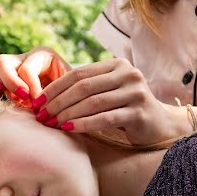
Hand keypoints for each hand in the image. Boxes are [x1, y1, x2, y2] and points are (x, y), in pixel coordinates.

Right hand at [0, 46, 70, 108]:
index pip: (28, 69)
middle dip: (10, 82)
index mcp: (42, 55)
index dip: (32, 89)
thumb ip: (63, 92)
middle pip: (3, 61)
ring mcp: (8, 66)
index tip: (39, 106)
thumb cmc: (70, 93)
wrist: (67, 98)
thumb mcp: (71, 88)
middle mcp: (22, 57)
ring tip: (1, 93)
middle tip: (23, 99)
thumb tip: (48, 105)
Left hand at [31, 58, 186, 144]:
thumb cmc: (124, 109)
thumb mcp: (106, 92)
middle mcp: (129, 74)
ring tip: (52, 124)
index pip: (79, 73)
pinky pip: (106, 118)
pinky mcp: (140, 113)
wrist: (159, 125)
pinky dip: (85, 123)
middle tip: (42, 116)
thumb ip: (85, 88)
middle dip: (59, 102)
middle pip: (84, 87)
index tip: (37, 102)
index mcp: (117, 65)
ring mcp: (136, 92)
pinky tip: (70, 130)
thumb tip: (43, 96)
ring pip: (94, 102)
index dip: (55, 87)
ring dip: (69, 114)